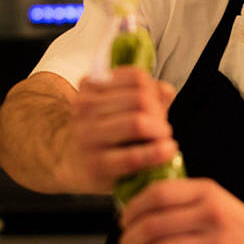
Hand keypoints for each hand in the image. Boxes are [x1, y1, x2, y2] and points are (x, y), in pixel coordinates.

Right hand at [66, 67, 176, 193]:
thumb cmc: (106, 132)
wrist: (76, 165)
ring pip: (138, 123)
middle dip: (160, 113)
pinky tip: (167, 151)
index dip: (155, 91)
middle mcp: (86, 107)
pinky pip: (134, 156)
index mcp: (91, 85)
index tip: (157, 106)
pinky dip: (157, 152)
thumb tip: (166, 90)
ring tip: (164, 140)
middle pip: (140, 99)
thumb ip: (147, 94)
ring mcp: (89, 135)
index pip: (137, 78)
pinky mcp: (98, 164)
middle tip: (163, 127)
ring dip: (160, 131)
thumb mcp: (120, 106)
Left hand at [118, 177, 243, 243]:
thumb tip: (132, 211)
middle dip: (131, 239)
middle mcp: (211, 217)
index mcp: (205, 192)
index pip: (157, 194)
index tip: (125, 220)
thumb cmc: (232, 222)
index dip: (133, 209)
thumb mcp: (210, 197)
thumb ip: (178, 199)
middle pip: (154, 226)